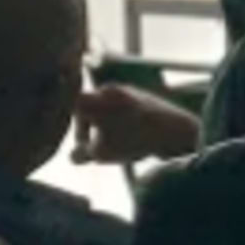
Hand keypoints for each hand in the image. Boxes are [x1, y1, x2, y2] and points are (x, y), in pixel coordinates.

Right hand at [70, 82, 199, 165]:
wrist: (174, 131)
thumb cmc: (133, 140)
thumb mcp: (101, 153)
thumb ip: (81, 154)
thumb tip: (73, 156)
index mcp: (95, 98)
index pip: (71, 108)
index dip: (75, 130)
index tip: (85, 146)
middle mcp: (109, 89)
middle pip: (90, 110)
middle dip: (92, 131)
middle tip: (100, 149)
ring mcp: (128, 91)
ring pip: (108, 111)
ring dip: (108, 128)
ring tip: (119, 145)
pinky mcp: (144, 98)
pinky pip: (125, 111)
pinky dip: (124, 125)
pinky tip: (135, 140)